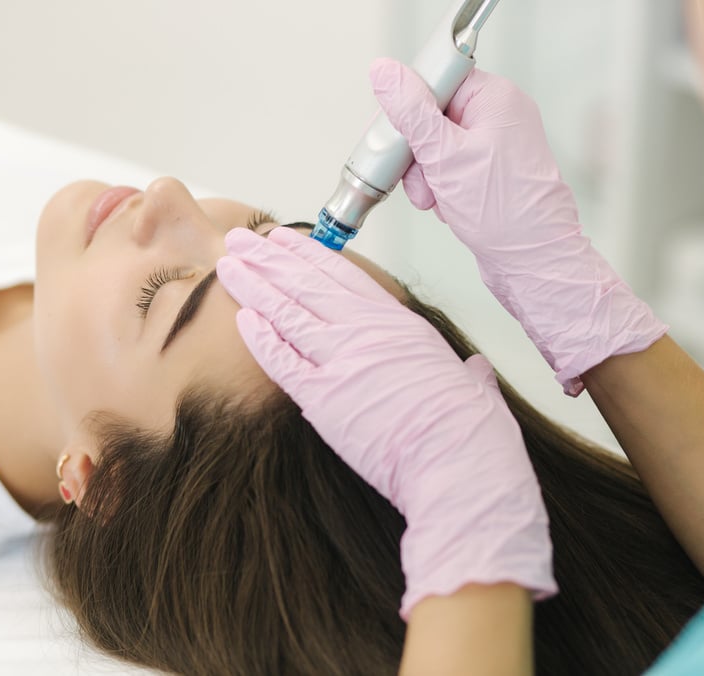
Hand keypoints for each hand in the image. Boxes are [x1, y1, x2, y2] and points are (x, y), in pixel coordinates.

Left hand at [217, 227, 556, 618]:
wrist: (459, 461)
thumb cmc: (471, 430)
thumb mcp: (474, 387)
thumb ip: (468, 373)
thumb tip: (475, 370)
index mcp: (399, 324)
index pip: (343, 275)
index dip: (308, 253)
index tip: (285, 238)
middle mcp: (366, 332)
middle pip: (306, 284)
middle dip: (269, 259)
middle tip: (242, 240)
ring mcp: (342, 361)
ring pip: (287, 312)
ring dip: (254, 286)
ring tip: (229, 265)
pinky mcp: (323, 398)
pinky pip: (282, 360)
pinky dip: (260, 337)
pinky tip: (241, 317)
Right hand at [370, 57, 666, 394]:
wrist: (532, 262)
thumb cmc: (503, 211)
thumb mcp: (444, 156)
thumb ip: (411, 113)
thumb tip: (384, 73)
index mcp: (495, 98)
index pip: (438, 80)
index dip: (413, 108)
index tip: (401, 133)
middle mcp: (499, 117)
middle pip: (433, 116)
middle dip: (418, 152)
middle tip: (422, 177)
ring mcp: (496, 146)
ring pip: (436, 147)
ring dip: (426, 176)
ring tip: (437, 200)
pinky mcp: (490, 173)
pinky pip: (450, 169)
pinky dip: (441, 188)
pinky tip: (448, 206)